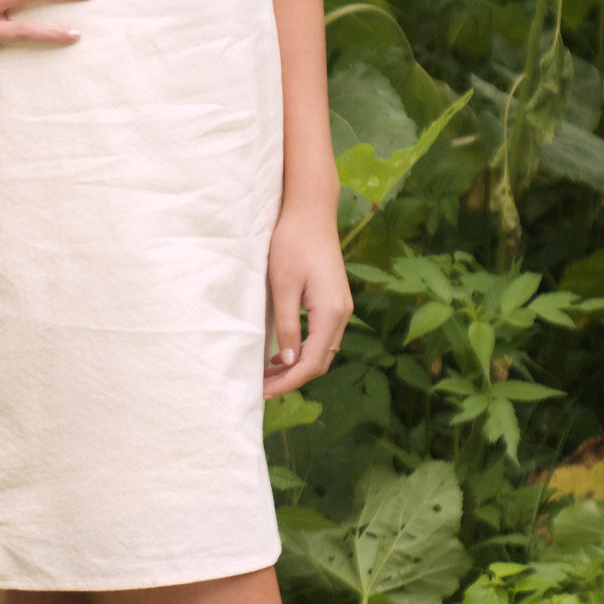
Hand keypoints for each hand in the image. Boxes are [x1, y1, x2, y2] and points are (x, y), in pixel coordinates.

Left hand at [262, 200, 352, 396]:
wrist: (310, 210)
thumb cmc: (292, 243)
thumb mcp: (284, 286)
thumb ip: (288, 326)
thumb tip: (289, 362)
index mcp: (331, 312)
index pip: (312, 362)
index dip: (288, 382)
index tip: (263, 392)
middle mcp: (342, 313)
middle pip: (320, 361)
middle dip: (292, 379)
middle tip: (260, 389)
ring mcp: (340, 307)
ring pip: (321, 350)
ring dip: (296, 366)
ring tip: (266, 376)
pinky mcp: (333, 300)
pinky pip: (321, 336)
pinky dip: (302, 350)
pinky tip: (280, 355)